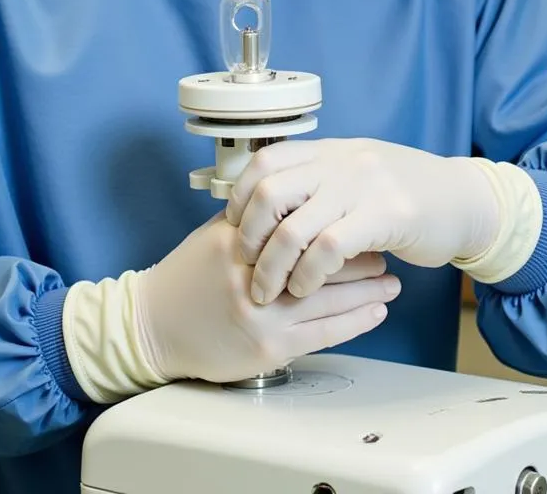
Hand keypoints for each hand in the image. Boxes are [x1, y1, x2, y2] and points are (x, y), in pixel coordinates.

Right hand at [132, 214, 400, 384]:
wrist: (154, 326)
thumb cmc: (187, 278)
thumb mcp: (215, 236)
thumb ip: (255, 220)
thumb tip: (298, 196)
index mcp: (241, 242)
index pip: (299, 226)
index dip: (334, 221)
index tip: (360, 216)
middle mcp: (253, 277)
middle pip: (320, 261)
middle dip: (359, 256)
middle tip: (387, 246)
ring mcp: (262, 316)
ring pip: (328, 299)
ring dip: (367, 290)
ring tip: (392, 281)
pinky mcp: (268, 350)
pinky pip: (322, 334)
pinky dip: (354, 322)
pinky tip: (376, 312)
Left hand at [227, 139, 500, 303]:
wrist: (464, 199)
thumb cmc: (408, 192)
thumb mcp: (357, 171)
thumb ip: (318, 179)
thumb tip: (268, 202)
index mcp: (330, 150)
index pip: (265, 161)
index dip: (240, 195)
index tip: (233, 224)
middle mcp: (341, 162)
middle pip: (269, 193)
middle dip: (248, 235)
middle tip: (245, 262)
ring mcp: (362, 187)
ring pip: (293, 227)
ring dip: (273, 267)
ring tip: (269, 290)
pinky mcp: (385, 216)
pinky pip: (329, 248)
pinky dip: (308, 275)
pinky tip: (306, 288)